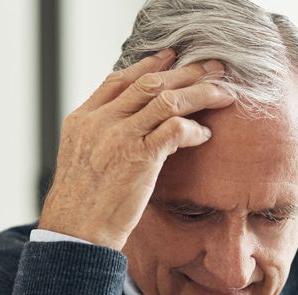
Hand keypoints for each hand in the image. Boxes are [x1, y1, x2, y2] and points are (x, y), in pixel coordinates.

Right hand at [38, 48, 234, 249]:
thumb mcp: (79, 160)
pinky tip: (204, 135)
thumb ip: (99, 137)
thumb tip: (126, 128)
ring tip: (222, 93)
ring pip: (167, 99)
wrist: (75, 233)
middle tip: (211, 67)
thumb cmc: (81, 206)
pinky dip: (194, 128)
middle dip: (185, 72)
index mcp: (83, 119)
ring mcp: (120, 137)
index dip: (148, 65)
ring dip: (200, 92)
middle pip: (148, 83)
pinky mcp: (140, 158)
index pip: (119, 80)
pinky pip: (175, 128)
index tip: (171, 58)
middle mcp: (100, 122)